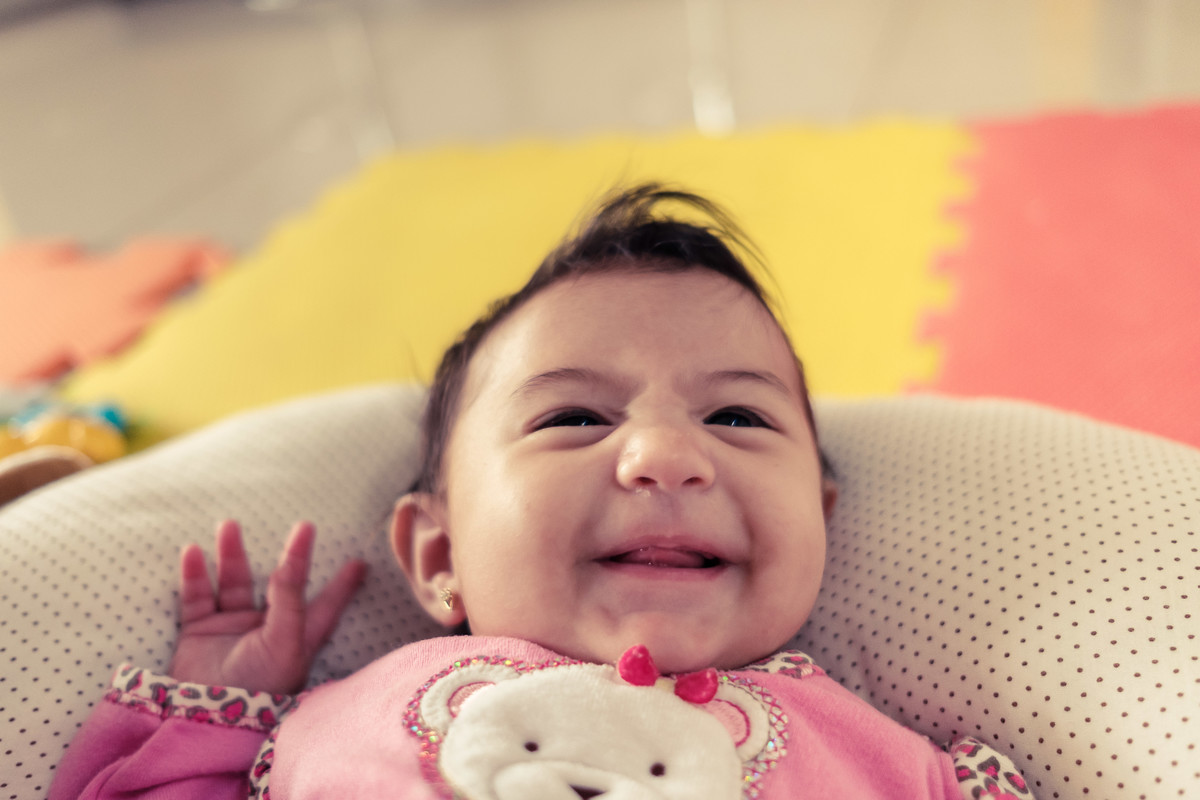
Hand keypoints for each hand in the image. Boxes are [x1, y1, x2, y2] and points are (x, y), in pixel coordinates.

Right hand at [168, 520, 366, 693]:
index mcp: (297, 636)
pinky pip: (196, 597)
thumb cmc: (260, 686)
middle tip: (302, 526)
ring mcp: (232, 629)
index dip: (343, 586)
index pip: (326, 605)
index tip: (360, 563)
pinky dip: (193, 575)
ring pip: (234, 582)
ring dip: (230, 554)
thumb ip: (289, 600)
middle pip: (278, 584)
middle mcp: (267, 629)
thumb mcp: (285, 642)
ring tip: (228, 525)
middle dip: (289, 557)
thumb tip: (292, 562)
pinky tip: (192, 552)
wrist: (208, 719)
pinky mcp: (199, 633)